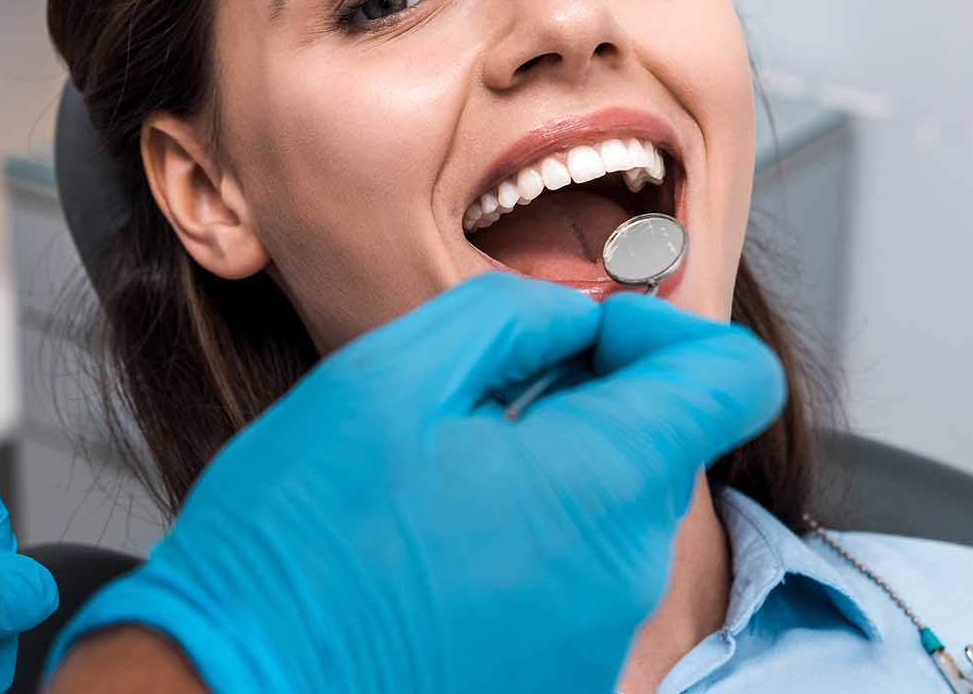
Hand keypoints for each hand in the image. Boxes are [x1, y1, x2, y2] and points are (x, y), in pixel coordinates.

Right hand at [44, 273, 784, 693]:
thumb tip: (571, 315)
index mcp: (601, 483)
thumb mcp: (388, 376)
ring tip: (430, 478)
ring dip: (544, 471)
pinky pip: (571, 582)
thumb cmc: (299, 544)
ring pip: (609, 514)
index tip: (583, 330)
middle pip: (662, 444)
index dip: (665, 327)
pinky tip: (427, 544)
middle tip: (472, 396)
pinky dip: (521, 543)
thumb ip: (508, 317)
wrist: (237, 688)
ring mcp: (594, 641)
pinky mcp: (556, 680)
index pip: (735, 377)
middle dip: (584, 397)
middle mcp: (625, 575)